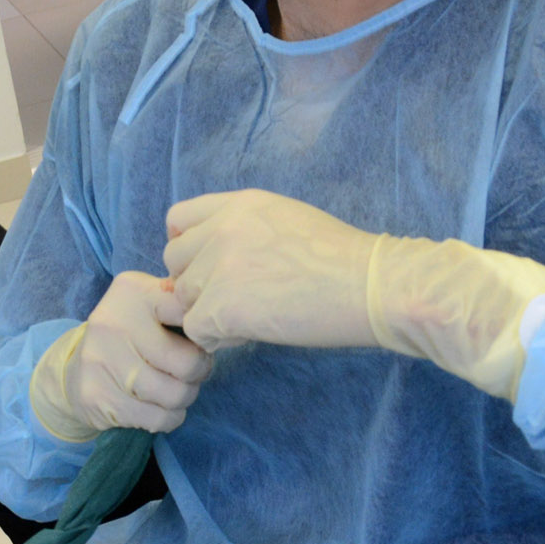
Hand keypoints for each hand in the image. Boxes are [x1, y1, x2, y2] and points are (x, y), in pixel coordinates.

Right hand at [26, 271, 210, 441]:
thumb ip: (182, 300)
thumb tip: (218, 311)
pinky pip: (157, 418)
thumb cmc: (129, 336)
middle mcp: (113, 322)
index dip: (203, 333)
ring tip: (176, 389)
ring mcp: (102, 361)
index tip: (198, 339)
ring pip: (174, 394)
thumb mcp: (150, 304)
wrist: (74, 372)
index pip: (188, 310)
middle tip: (191, 371)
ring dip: (184, 398)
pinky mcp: (97, 396)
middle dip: (199, 373)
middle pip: (186, 363)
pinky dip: (168, 418)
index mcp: (133, 291)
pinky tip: (159, 407)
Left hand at [162, 191, 383, 354]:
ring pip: (182, 298)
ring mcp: (220, 266)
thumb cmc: (342, 259)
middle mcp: (222, 228)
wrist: (370, 286)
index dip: (188, 248)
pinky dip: (216, 339)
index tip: (207, 267)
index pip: (177, 219)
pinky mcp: (223, 306)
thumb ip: (242, 230)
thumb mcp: (286, 219)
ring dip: (207, 313)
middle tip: (231, 300)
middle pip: (174, 261)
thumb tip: (206, 261)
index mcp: (238, 204)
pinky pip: (196, 330)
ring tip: (248, 318)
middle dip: (195, 283)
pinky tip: (248, 334)